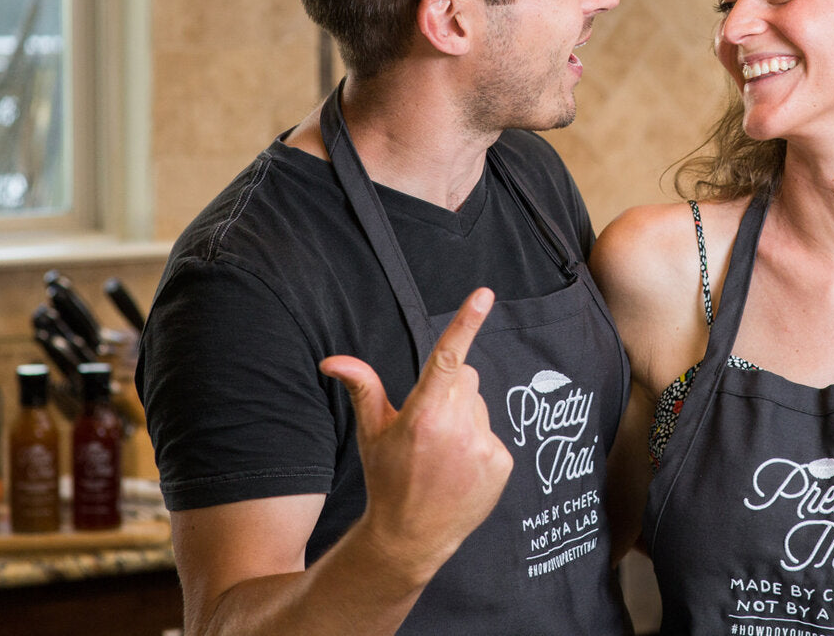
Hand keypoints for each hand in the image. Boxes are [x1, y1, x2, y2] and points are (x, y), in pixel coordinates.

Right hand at [320, 287, 513, 588]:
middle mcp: (457, 428)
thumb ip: (362, 387)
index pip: (448, 358)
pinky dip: (478, 444)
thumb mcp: (372, 433)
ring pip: (479, 404)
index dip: (466, 322)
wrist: (410, 538)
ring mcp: (483, 446)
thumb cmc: (387, 479)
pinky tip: (459, 468)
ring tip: (443, 453)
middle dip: (449, 388)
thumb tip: (332, 360)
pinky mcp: (502, 462)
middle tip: (429, 424)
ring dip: (464, 417)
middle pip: (465, 377)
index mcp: (423, 414)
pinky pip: (492, 433)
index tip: (484, 295)